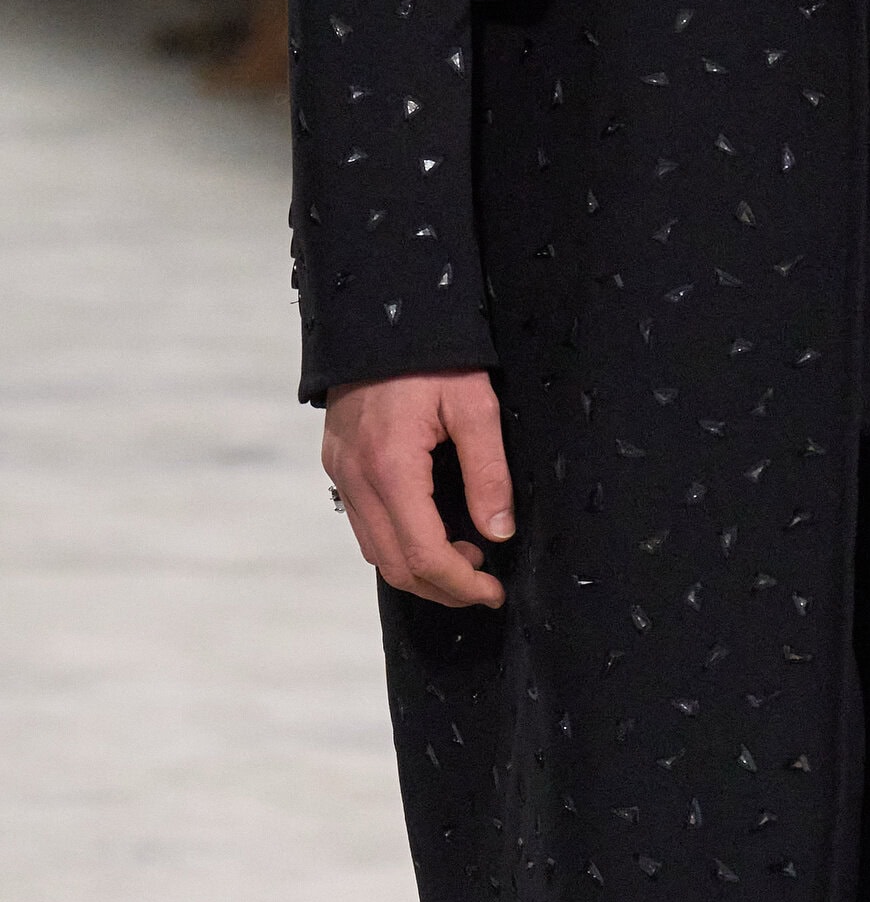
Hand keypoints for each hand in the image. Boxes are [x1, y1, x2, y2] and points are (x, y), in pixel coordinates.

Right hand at [322, 369, 514, 608]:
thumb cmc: (433, 351)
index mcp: (391, 466)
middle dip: (442, 587)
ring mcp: (340, 471)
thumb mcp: (474, 403)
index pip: (423, 553)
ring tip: (465, 557)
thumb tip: (499, 531)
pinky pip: (363, 523)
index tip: (494, 592)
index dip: (460, 584)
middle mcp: (356, 477)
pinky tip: (431, 530)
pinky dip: (397, 542)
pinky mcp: (338, 463)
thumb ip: (488, 471)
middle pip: (394, 565)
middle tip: (484, 585)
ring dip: (419, 568)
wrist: (381, 309)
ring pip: (374, 550)